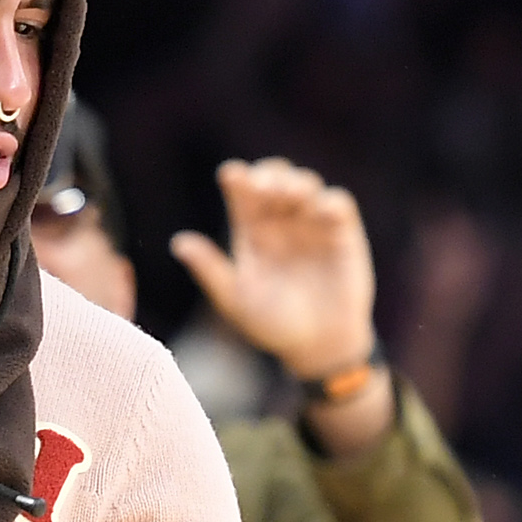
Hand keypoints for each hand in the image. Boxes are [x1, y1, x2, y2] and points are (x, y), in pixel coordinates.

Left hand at [169, 159, 379, 380]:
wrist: (317, 346)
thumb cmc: (272, 324)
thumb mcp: (236, 299)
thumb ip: (210, 269)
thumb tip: (178, 243)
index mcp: (251, 229)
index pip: (242, 193)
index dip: (237, 179)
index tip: (231, 175)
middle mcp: (281, 219)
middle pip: (274, 179)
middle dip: (269, 175)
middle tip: (263, 187)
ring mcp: (312, 223)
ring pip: (306, 184)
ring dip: (298, 184)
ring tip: (291, 195)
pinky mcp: (343, 232)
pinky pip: (339, 204)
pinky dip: (330, 201)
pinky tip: (322, 210)